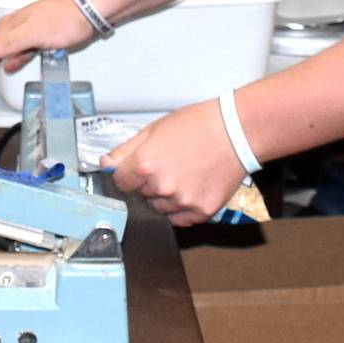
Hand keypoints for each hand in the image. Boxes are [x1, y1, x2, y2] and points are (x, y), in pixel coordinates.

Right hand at [0, 0, 95, 109]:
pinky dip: (10, 64)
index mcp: (6, 29)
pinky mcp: (38, 38)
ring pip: (0, 58)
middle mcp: (12, 31)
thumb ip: (7, 44)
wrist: (88, 10)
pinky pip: (17, 54)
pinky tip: (10, 69)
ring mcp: (24, 34)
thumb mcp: (33, 33)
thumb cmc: (65, 18)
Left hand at [101, 101, 246, 225]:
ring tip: (186, 172)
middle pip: (141, 195)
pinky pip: (180, 218)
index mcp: (145, 165)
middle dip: (149, 182)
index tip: (140, 166)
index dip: (129, 172)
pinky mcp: (201, 212)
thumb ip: (126, 150)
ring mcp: (182, 202)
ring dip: (166, 196)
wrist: (238, 131)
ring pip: (160, 207)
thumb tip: (105, 165)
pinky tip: (194, 186)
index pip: (120, 181)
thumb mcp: (156, 128)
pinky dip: (183, 207)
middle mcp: (161, 188)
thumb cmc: (199, 124)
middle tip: (171, 162)